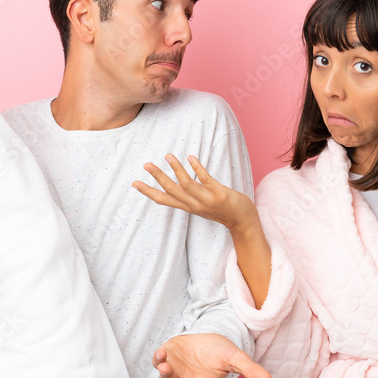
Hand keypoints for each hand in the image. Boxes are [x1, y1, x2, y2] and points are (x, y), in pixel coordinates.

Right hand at [133, 154, 255, 232]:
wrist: (243, 222)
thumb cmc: (221, 209)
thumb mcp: (200, 204)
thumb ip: (188, 195)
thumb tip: (176, 182)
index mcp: (188, 207)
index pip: (164, 200)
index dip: (149, 192)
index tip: (135, 183)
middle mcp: (194, 205)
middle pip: (172, 190)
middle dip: (158, 177)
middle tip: (146, 165)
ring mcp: (207, 201)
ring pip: (187, 185)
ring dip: (176, 169)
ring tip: (168, 155)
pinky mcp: (220, 195)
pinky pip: (206, 180)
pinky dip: (197, 169)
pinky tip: (191, 157)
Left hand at [153, 333, 271, 377]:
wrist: (202, 339)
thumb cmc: (218, 352)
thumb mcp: (235, 358)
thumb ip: (249, 370)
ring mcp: (176, 372)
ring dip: (166, 375)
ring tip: (167, 368)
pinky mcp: (165, 358)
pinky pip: (158, 361)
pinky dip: (158, 359)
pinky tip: (161, 354)